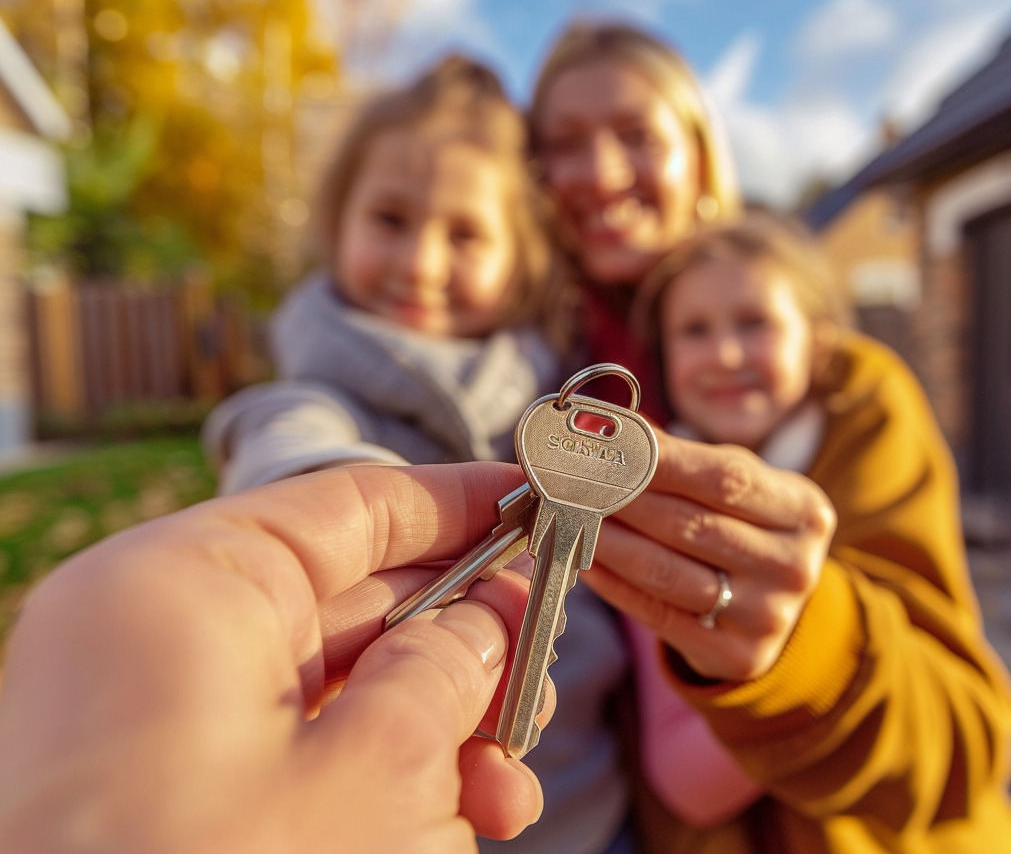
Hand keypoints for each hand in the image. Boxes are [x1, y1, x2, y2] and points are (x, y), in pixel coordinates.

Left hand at [0, 463, 549, 851]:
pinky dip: (376, 777)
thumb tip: (488, 618)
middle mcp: (157, 634)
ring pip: (333, 683)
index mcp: (184, 586)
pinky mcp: (164, 786)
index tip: (544, 507)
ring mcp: (152, 716)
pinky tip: (453, 821)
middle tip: (541, 674)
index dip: (463, 503)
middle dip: (462, 644)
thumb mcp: (377, 777)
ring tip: (504, 790)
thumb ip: (449, 672)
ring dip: (431, 729)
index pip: (354, 504)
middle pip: (353, 597)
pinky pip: (293, 749)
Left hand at [584, 432, 834, 680]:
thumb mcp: (740, 483)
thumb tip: (614, 426)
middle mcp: (793, 566)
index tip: (610, 446)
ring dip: (609, 543)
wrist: (775, 604)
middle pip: (691, 526)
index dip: (662, 463)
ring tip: (571, 518)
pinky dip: (615, 586)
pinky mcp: (736, 655)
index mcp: (803, 511)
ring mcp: (767, 616)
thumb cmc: (748, 526)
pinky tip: (586, 562)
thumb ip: (683, 456)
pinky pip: (659, 614)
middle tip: (573, 480)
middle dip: (623, 500)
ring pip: (668, 573)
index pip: (725, 480)